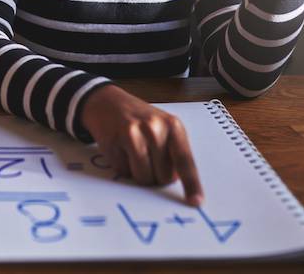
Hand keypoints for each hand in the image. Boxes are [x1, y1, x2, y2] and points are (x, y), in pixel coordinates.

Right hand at [80, 86, 202, 205]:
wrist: (108, 102)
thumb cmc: (139, 120)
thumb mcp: (163, 128)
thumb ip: (173, 152)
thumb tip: (177, 184)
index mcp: (173, 126)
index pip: (185, 161)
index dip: (191, 184)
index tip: (195, 201)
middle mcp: (155, 128)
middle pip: (163, 177)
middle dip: (156, 175)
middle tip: (148, 157)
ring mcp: (134, 133)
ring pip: (144, 178)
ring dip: (139, 174)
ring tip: (133, 153)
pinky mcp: (115, 141)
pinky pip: (124, 172)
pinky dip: (123, 167)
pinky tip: (120, 149)